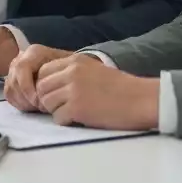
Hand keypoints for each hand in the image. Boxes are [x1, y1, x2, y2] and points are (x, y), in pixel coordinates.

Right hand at [4, 44, 72, 111]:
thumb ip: (60, 74)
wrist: (68, 69)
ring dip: (23, 101)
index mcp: (34, 52)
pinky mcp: (12, 79)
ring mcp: (15, 68)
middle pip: (14, 80)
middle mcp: (21, 58)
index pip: (22, 68)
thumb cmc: (70, 69)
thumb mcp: (70, 67)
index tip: (39, 102)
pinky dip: (19, 103)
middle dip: (26, 98)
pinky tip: (32, 107)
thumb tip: (52, 89)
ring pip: (10, 88)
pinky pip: (9, 94)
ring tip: (38, 107)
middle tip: (40, 108)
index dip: (27, 87)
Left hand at [36, 55, 158, 130]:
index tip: (55, 95)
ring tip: (71, 114)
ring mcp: (74, 90)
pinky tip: (78, 120)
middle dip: (47, 99)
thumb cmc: (120, 87)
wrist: (140, 99)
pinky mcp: (78, 108)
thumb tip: (52, 85)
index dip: (46, 85)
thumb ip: (72, 73)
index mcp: (75, 61)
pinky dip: (65, 121)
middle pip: (41, 87)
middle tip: (60, 107)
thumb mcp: (93, 70)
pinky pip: (57, 117)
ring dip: (55, 111)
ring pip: (46, 102)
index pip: (43, 71)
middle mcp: (71, 72)